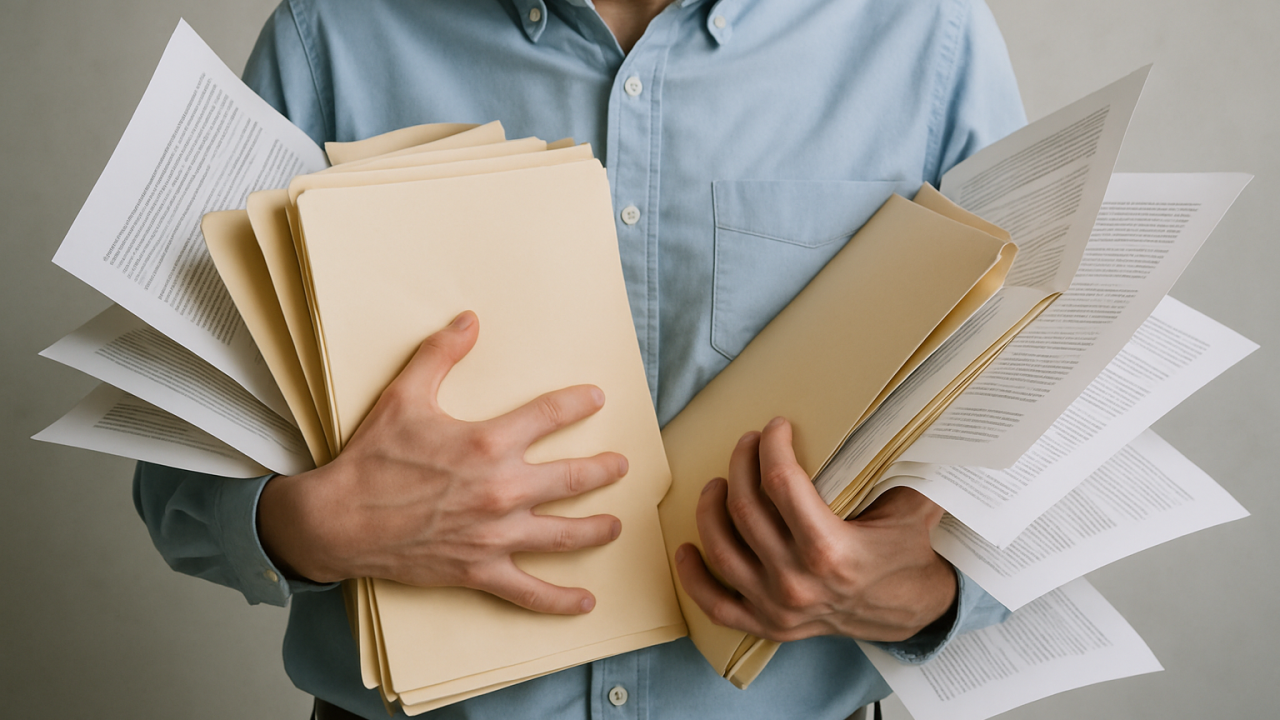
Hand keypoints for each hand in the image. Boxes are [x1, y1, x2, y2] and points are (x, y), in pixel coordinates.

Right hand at [258, 311, 626, 614]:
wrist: (339, 519)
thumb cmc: (372, 457)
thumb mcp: (404, 395)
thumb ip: (440, 354)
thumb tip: (470, 319)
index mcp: (489, 443)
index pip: (551, 416)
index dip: (578, 404)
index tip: (596, 399)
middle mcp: (503, 489)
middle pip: (574, 478)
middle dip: (604, 470)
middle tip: (621, 466)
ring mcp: (496, 535)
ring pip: (565, 535)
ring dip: (597, 528)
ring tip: (616, 524)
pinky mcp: (481, 569)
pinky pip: (530, 592)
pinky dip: (561, 601)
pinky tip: (585, 602)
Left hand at [675, 417, 955, 641]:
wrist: (915, 613)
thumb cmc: (909, 553)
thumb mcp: (913, 504)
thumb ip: (899, 464)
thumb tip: (894, 415)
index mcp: (831, 550)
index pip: (781, 484)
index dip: (772, 446)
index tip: (776, 428)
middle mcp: (797, 582)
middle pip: (745, 509)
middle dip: (742, 464)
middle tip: (748, 444)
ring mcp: (779, 607)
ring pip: (721, 550)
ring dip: (711, 509)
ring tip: (718, 484)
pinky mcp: (769, 625)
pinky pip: (716, 605)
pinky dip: (694, 577)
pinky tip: (686, 549)